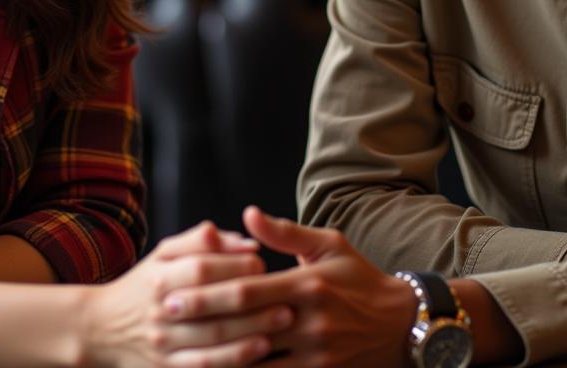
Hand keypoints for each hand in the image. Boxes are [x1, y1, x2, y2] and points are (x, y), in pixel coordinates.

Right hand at [78, 220, 291, 367]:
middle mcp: (160, 311)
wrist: (102, 329)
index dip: (234, 264)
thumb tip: (247, 241)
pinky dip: (234, 361)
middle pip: (210, 305)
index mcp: (159, 276)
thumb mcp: (164, 253)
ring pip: (212, 341)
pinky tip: (259, 352)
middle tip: (285, 295)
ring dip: (250, 332)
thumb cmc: (145, 284)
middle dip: (251, 300)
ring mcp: (163, 345)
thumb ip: (202, 240)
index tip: (261, 262)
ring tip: (282, 321)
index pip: (200, 268)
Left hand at [162, 208, 414, 367]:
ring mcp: (315, 354)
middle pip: (246, 326)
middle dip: (203, 325)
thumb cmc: (358, 277)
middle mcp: (309, 321)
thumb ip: (285, 232)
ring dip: (218, 357)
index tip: (176, 294)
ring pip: (256, 360)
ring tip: (180, 352)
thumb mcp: (327, 244)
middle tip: (166, 321)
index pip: (249, 289)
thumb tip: (248, 213)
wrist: (400, 324)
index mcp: (307, 283)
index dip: (210, 294)